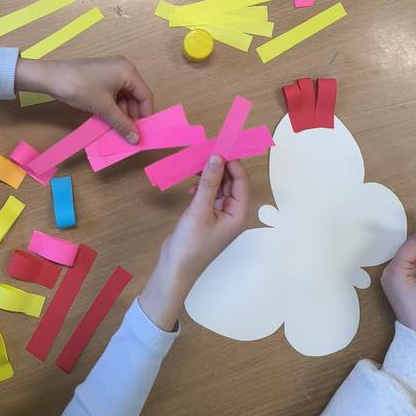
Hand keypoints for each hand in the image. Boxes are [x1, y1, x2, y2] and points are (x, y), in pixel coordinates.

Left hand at [14, 56, 152, 143]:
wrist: (51, 77)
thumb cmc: (81, 88)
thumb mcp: (103, 107)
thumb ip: (122, 123)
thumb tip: (136, 139)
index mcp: (128, 71)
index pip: (145, 95)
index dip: (145, 115)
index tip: (143, 133)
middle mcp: (123, 69)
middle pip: (135, 96)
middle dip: (132, 115)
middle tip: (129, 134)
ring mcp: (111, 72)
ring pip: (124, 96)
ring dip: (121, 113)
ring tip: (117, 130)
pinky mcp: (101, 76)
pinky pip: (113, 93)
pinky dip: (113, 107)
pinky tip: (108, 120)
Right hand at [139, 157, 249, 329]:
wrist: (174, 269)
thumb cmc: (191, 244)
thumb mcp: (199, 210)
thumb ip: (208, 182)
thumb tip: (216, 157)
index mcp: (238, 214)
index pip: (241, 181)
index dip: (232, 163)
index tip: (219, 146)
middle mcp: (233, 213)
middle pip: (231, 182)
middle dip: (219, 167)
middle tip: (204, 151)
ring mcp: (220, 215)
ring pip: (219, 187)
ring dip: (209, 176)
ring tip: (194, 166)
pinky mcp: (207, 216)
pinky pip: (209, 195)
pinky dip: (201, 188)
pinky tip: (191, 188)